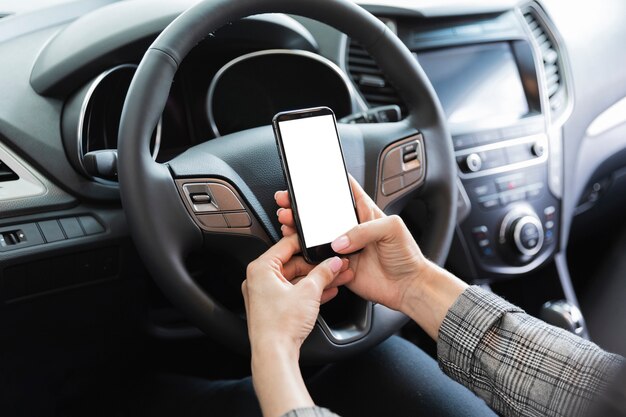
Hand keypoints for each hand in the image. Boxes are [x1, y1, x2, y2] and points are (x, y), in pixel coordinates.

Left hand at [241, 234, 351, 416]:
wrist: (274, 355)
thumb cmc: (280, 325)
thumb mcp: (309, 292)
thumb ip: (323, 273)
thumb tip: (332, 263)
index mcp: (261, 269)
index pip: (286, 245)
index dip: (308, 243)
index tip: (322, 243)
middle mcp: (259, 280)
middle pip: (293, 264)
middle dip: (318, 265)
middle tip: (336, 263)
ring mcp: (265, 295)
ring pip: (296, 280)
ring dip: (318, 279)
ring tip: (338, 276)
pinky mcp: (273, 308)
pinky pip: (294, 293)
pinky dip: (310, 292)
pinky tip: (329, 291)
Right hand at [275, 176, 425, 311]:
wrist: (408, 286)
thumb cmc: (407, 255)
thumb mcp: (392, 229)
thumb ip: (364, 229)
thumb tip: (340, 240)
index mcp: (365, 212)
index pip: (343, 192)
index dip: (326, 184)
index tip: (308, 179)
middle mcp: (352, 229)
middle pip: (322, 213)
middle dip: (303, 206)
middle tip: (288, 202)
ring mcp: (344, 247)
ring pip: (315, 235)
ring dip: (299, 228)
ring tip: (288, 221)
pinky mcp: (339, 266)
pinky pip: (319, 259)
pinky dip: (306, 254)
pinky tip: (298, 247)